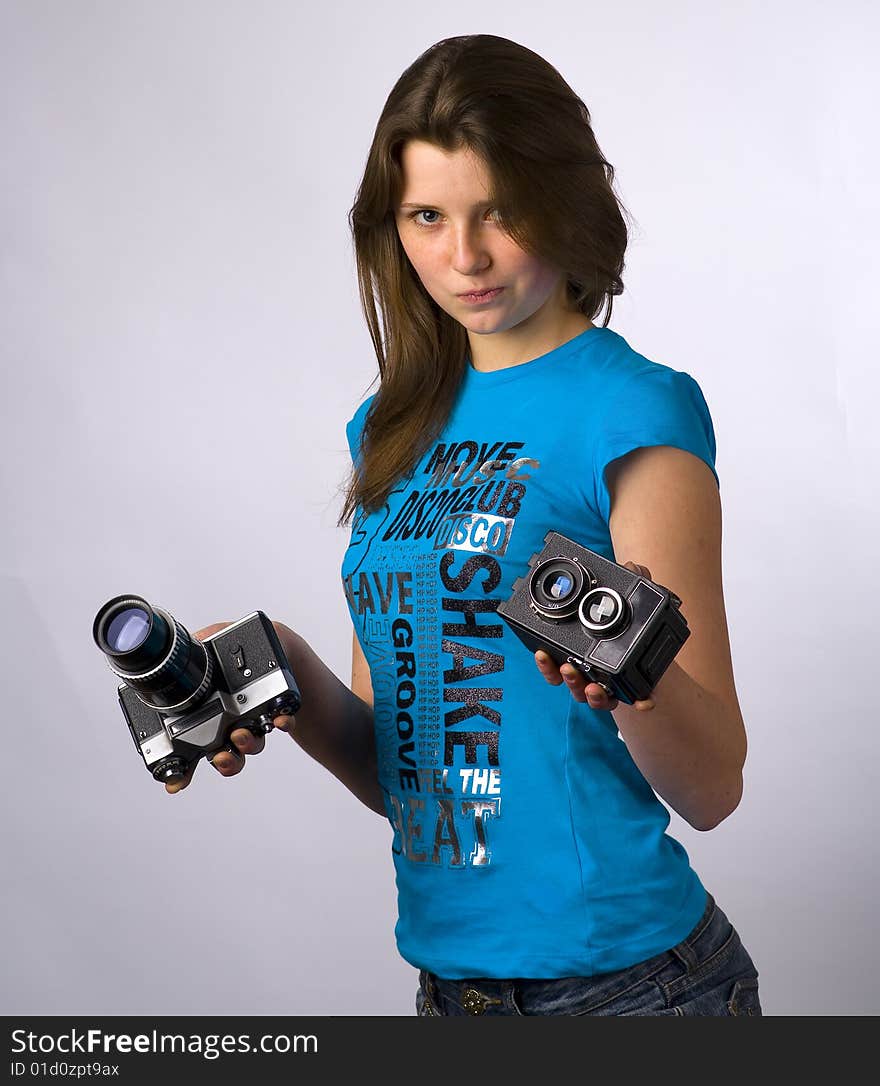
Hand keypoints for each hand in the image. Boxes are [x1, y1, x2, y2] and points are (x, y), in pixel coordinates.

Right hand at [164, 620, 295, 793]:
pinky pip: (280, 721)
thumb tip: (186, 643)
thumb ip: (198, 642)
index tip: (177, 782)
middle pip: (222, 753)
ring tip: (243, 734)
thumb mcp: (216, 639)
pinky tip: (280, 718)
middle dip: (223, 761)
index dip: (182, 768)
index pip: (191, 744)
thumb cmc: (243, 646)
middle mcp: (230, 720)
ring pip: (248, 744)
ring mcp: (254, 718)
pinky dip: (280, 723)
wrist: (282, 648)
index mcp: (208, 711)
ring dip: (246, 744)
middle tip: (221, 756)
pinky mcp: (279, 709)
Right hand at [533, 561, 655, 712]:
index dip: (546, 663)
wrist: (653, 646)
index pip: (555, 662)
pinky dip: (637, 701)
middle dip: (565, 677)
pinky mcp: (632, 691)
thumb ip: (629, 580)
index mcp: (577, 653)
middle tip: (566, 667)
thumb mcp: (628, 600)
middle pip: (570, 682)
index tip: (542, 654)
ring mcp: (608, 686)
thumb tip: (632, 565)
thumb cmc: (630, 624)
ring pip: (592, 697)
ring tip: (594, 687)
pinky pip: (632, 700)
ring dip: (591, 695)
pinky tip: (644, 701)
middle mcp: (588, 673)